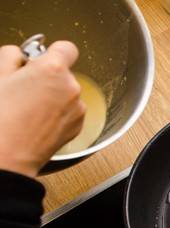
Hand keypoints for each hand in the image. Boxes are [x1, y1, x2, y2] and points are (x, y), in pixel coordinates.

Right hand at [0, 41, 85, 177]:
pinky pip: (70, 111)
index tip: (42, 58)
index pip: (67, 48)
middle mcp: (71, 88)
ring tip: (29, 109)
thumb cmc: (1, 117)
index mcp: (53, 69)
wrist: (8, 154)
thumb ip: (11, 56)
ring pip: (67, 94)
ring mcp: (77, 108)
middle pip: (64, 73)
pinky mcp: (78, 126)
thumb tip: (19, 55)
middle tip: (25, 89)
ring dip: (53, 97)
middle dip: (48, 78)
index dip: (53, 52)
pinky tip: (38, 121)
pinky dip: (58, 113)